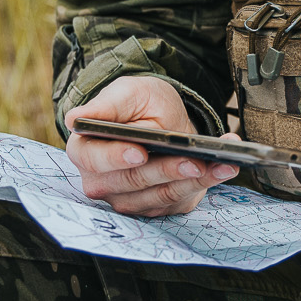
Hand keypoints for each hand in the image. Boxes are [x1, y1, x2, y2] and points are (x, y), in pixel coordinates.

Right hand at [64, 76, 238, 216]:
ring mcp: (130, 199)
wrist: (161, 119)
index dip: (116, 158)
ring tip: (218, 164)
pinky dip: (207, 183)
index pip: (96, 161)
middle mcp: (104, 183)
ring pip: (160, 196)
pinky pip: (181, 200)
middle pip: (133, 183)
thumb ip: (104, 106)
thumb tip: (76, 118)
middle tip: (192, 161)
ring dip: (193, 181)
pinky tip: (224, 168)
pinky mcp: (158, 207)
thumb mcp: (126, 93)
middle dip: (165, 171)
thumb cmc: (137, 105)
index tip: (139, 152)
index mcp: (86, 152)